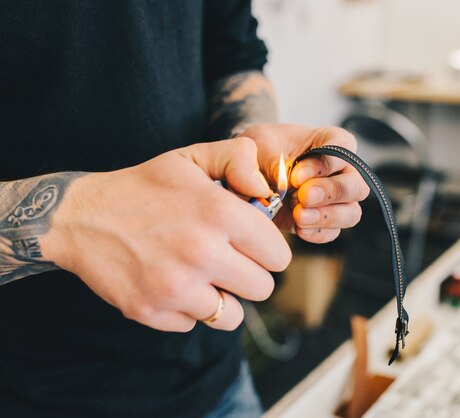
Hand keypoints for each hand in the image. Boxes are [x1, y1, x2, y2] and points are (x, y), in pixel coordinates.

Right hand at [40, 137, 290, 331]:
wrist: (81, 217)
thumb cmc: (145, 187)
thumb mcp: (192, 158)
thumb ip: (239, 160)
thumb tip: (268, 189)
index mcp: (220, 213)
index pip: (278, 255)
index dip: (267, 249)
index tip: (251, 244)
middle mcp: (201, 253)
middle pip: (263, 288)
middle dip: (249, 274)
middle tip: (227, 259)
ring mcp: (175, 287)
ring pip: (232, 315)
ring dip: (221, 297)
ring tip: (201, 274)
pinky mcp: (151, 311)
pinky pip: (193, 323)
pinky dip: (187, 309)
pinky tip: (171, 283)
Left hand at [238, 124, 369, 242]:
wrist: (247, 176)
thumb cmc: (258, 151)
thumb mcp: (254, 144)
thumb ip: (265, 158)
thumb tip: (282, 183)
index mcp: (330, 140)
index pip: (342, 149)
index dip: (323, 165)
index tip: (295, 176)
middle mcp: (341, 170)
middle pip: (356, 185)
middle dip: (330, 193)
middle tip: (303, 197)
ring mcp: (336, 199)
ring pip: (351, 213)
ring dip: (325, 217)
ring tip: (298, 216)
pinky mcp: (324, 222)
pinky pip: (333, 232)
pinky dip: (317, 233)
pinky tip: (299, 228)